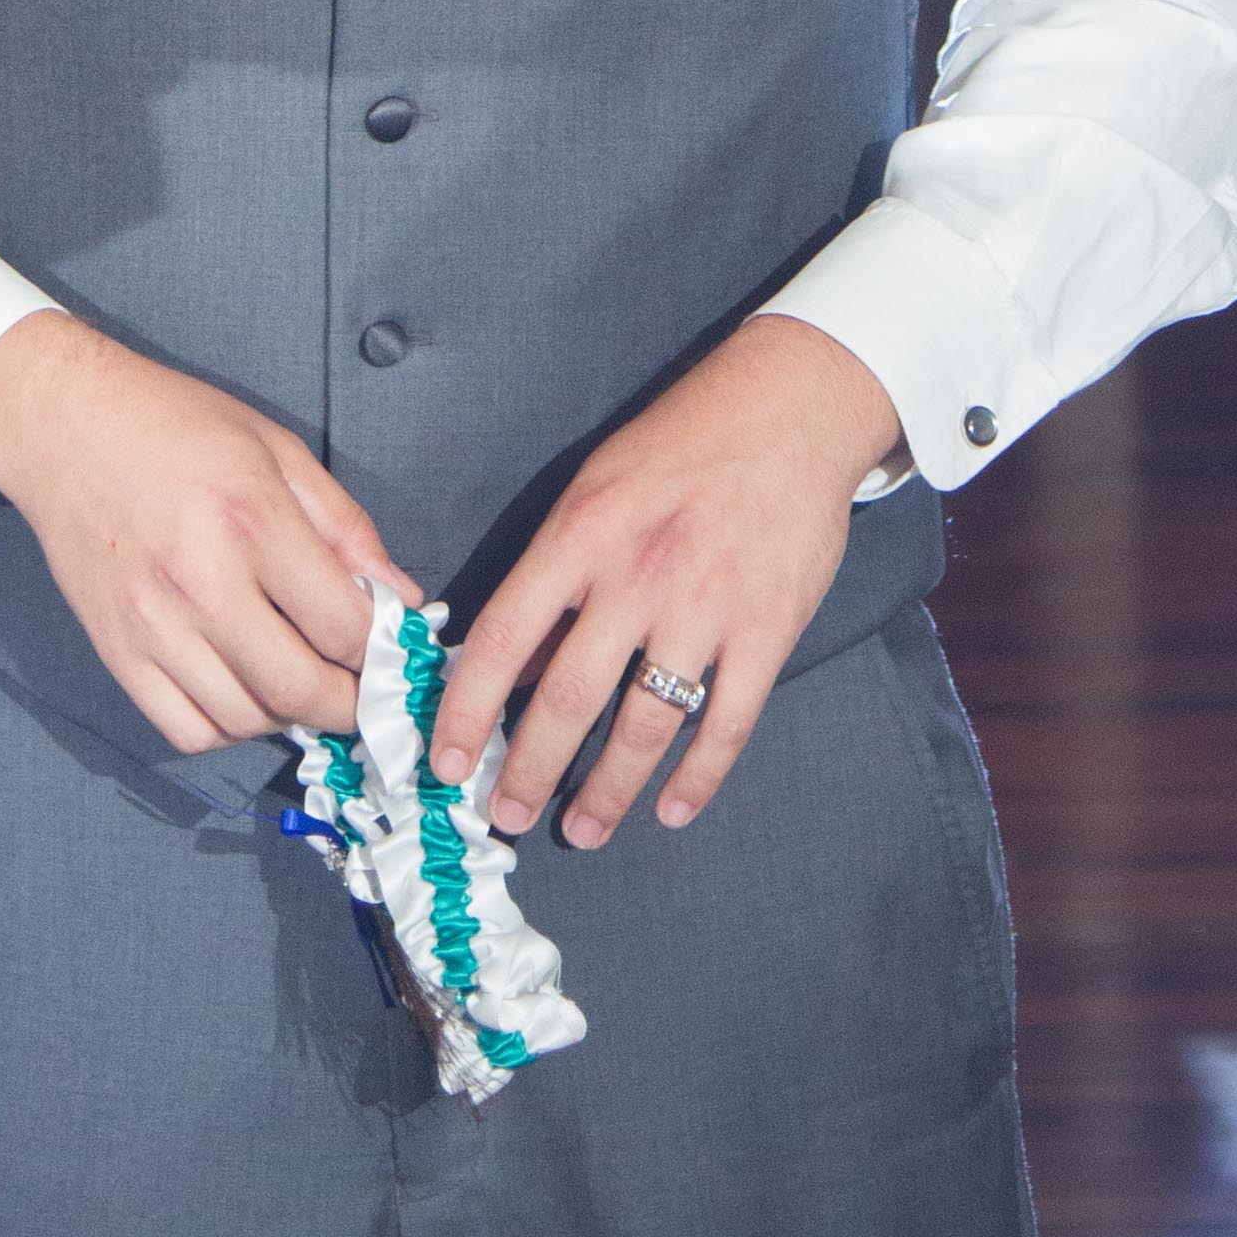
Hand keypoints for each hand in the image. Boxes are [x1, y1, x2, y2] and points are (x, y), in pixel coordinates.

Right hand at [0, 311, 407, 752]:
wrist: (67, 427)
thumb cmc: (175, 427)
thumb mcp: (278, 448)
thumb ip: (345, 527)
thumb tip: (399, 596)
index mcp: (252, 520)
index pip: (341, 626)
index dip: (380, 649)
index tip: (389, 648)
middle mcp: (202, 583)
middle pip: (298, 689)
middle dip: (348, 704)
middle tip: (360, 689)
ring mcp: (154, 627)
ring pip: (246, 721)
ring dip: (288, 716)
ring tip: (299, 680)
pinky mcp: (118, 654)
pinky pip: (186, 731)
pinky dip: (227, 728)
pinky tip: (241, 691)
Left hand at [426, 313, 904, 856]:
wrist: (790, 408)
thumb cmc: (680, 444)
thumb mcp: (595, 491)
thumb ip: (554, 580)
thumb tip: (511, 668)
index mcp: (581, 535)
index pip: (502, 638)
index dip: (467, 710)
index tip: (446, 764)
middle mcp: (637, 576)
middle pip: (567, 699)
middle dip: (529, 772)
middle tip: (507, 817)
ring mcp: (706, 608)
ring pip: (644, 726)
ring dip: (607, 791)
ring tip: (583, 828)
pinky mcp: (767, 631)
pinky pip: (725, 725)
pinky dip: (697, 779)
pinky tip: (671, 808)